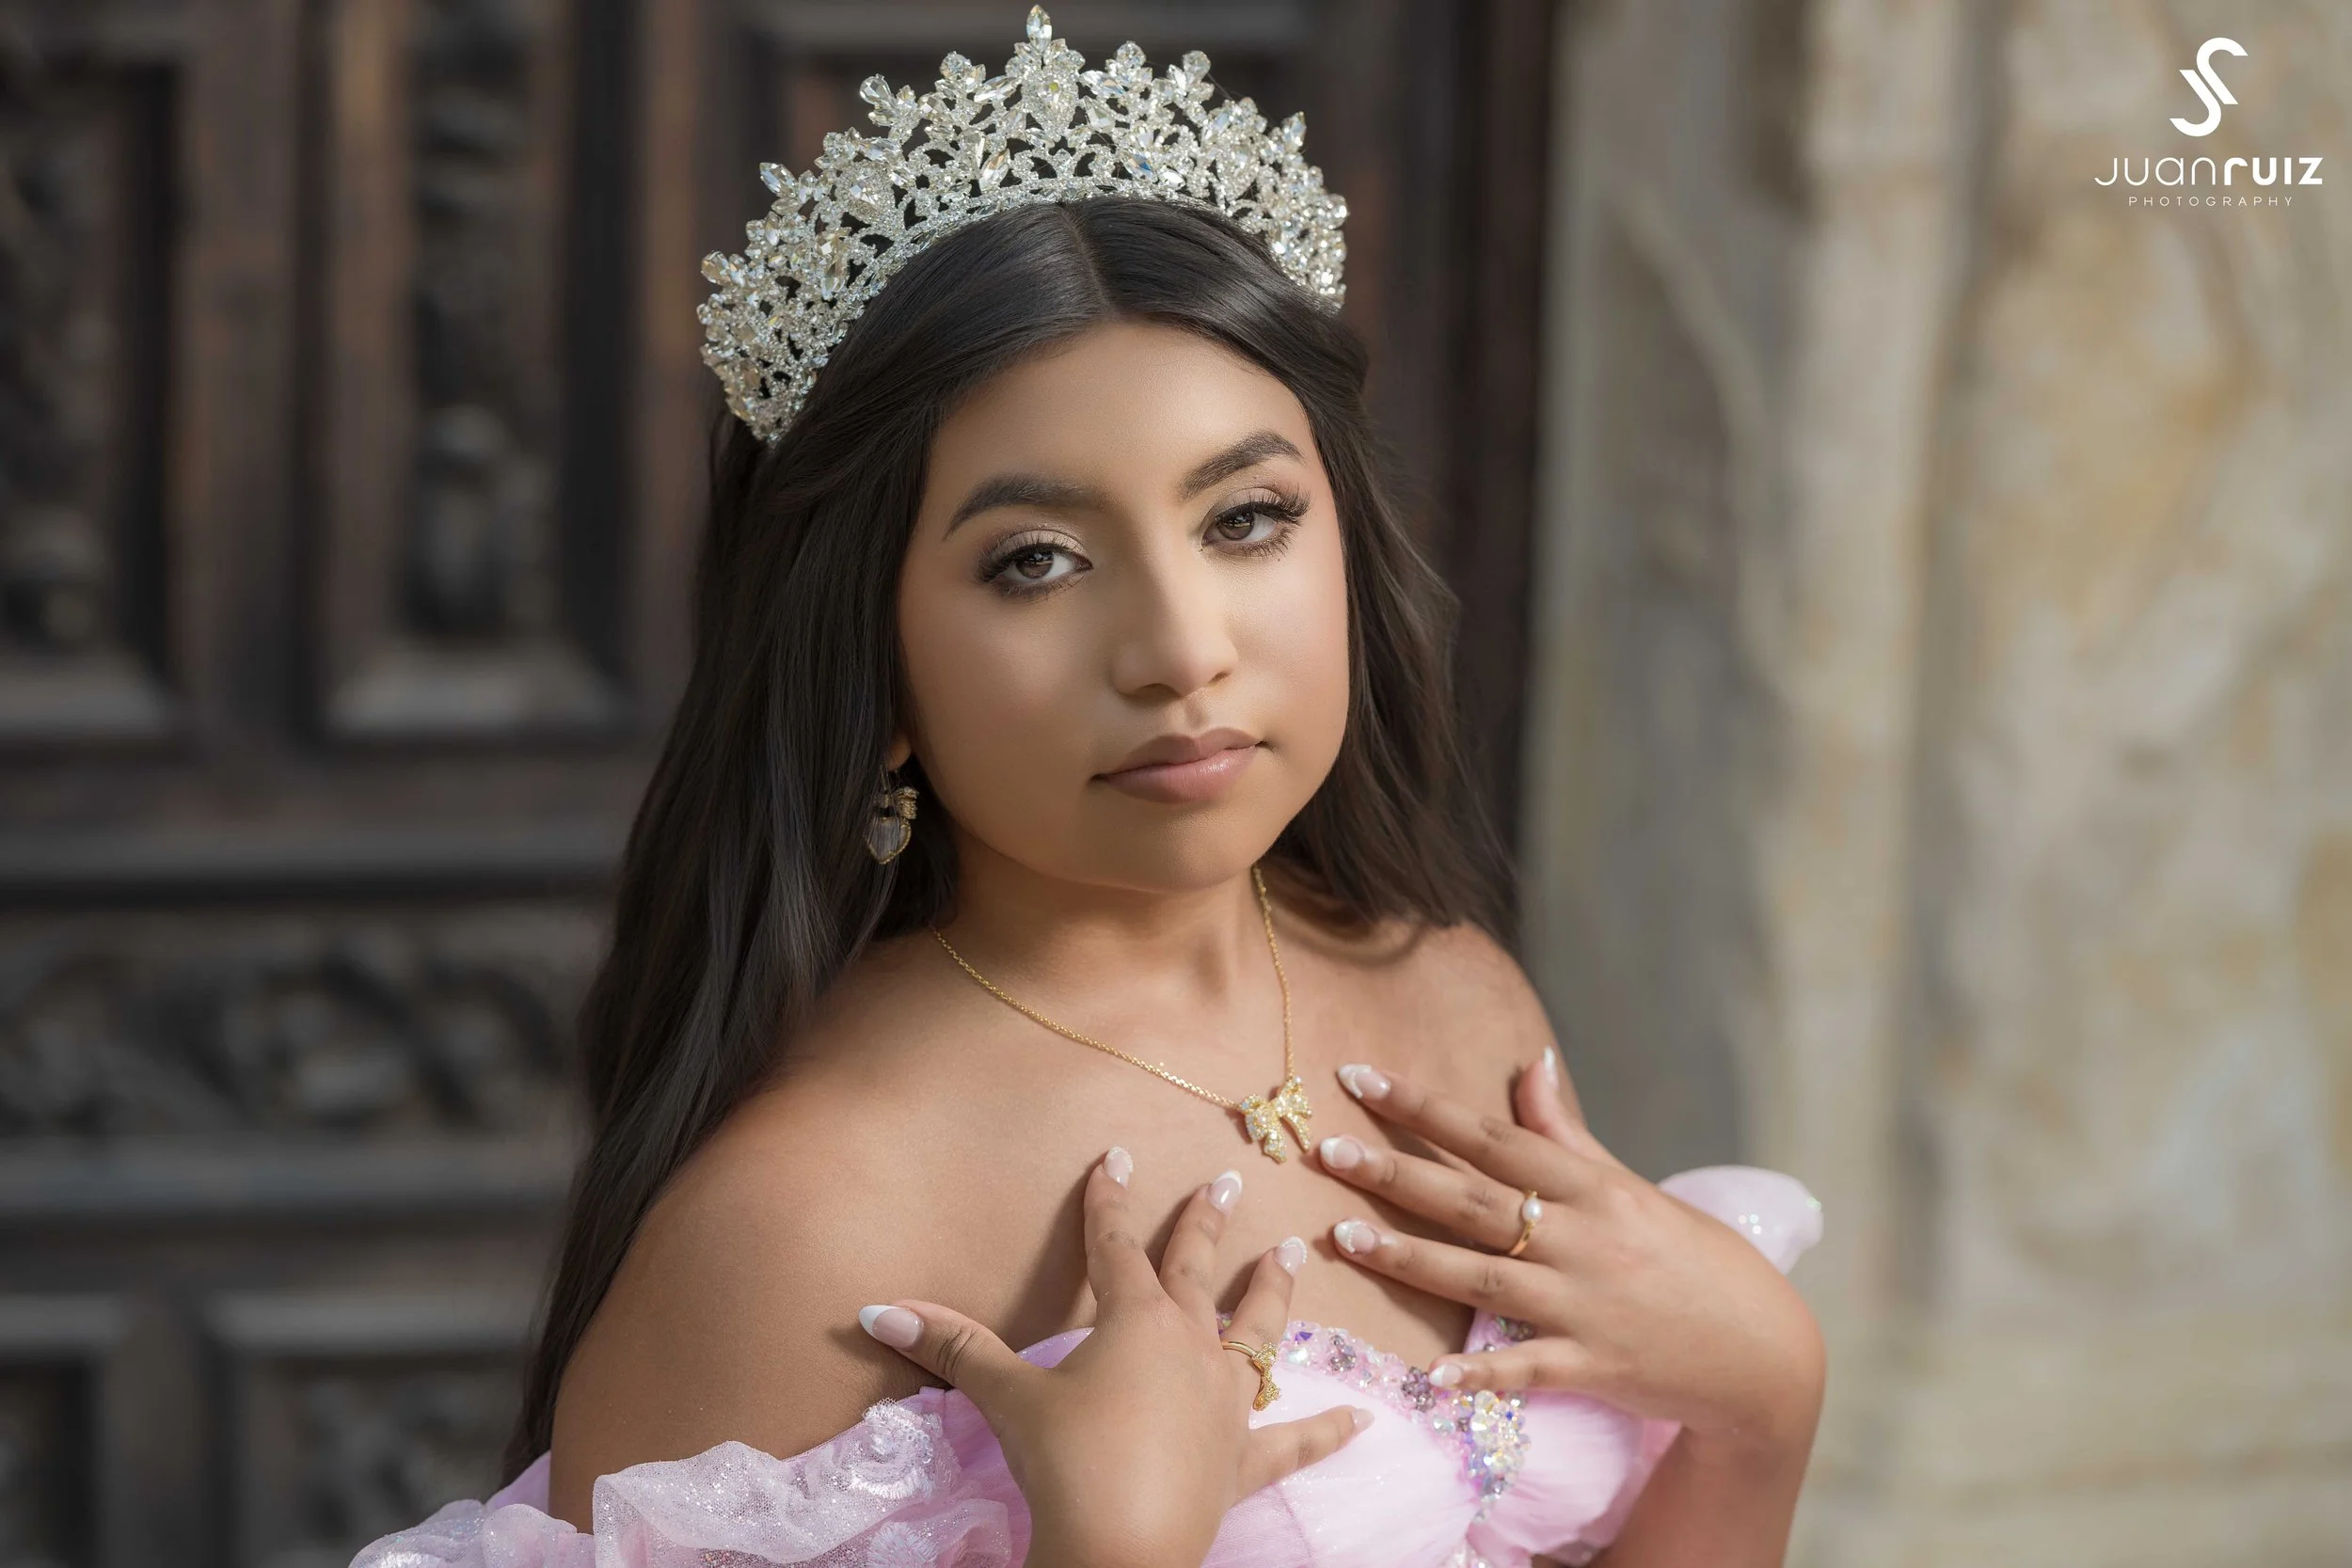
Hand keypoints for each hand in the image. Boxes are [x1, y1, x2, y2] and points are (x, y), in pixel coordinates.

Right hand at [857, 1147, 1371, 1567]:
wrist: (1120, 1550)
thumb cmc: (1066, 1461)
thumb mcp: (1006, 1398)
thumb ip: (954, 1347)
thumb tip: (879, 1307)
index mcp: (1138, 1320)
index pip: (1116, 1245)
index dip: (1111, 1199)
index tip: (1119, 1154)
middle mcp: (1192, 1347)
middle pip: (1200, 1272)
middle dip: (1206, 1224)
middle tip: (1228, 1180)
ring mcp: (1226, 1403)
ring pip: (1258, 1334)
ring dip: (1275, 1293)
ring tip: (1296, 1254)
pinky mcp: (1243, 1461)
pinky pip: (1293, 1442)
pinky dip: (1326, 1431)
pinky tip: (1364, 1419)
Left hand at [1313, 1053, 1824, 1458]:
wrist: (1762, 1349)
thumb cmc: (1687, 1256)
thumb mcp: (1629, 1187)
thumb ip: (1566, 1132)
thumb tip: (1529, 1061)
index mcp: (1592, 1188)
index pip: (1493, 1137)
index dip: (1424, 1107)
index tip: (1359, 1078)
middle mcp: (1584, 1239)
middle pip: (1474, 1199)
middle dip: (1396, 1173)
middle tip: (1325, 1150)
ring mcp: (1586, 1304)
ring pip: (1484, 1277)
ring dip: (1411, 1258)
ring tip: (1344, 1238)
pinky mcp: (1593, 1367)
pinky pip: (1527, 1369)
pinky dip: (1483, 1374)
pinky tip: (1431, 1376)